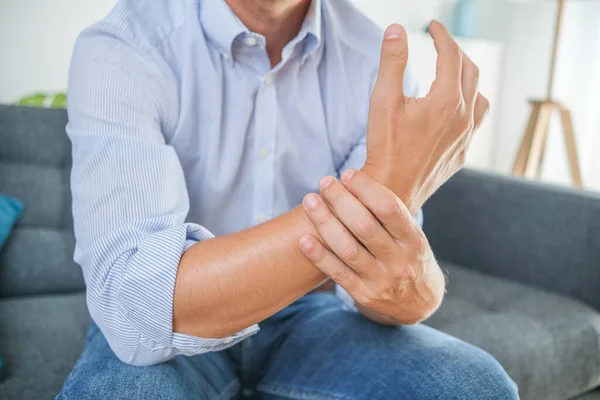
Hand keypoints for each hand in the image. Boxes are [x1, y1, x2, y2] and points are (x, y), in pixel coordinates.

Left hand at [299, 170, 444, 324]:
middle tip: (325, 181)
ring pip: (347, 248)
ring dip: (325, 222)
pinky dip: (319, 256)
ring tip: (309, 201)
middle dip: (341, 200)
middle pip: (364, 226)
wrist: (420, 304)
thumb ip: (389, 214)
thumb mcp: (411, 237)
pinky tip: (304, 239)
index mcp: (413, 240)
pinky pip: (337, 273)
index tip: (347, 173)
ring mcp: (380, 280)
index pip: (389, 209)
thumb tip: (355, 179)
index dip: (366, 189)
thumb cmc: (409, 258)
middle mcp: (398, 260)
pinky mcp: (363, 294)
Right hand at [363, 21, 488, 214]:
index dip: (442, 36)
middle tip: (441, 44)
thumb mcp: (383, 100)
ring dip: (469, 80)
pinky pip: (475, 124)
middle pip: (470, 72)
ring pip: (479, 98)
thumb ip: (391, 61)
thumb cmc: (384, 148)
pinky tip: (455, 111)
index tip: (433, 26)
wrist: (390, 192)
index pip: (451, 55)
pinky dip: (469, 107)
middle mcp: (463, 117)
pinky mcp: (461, 155)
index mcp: (446, 100)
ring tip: (454, 74)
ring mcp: (465, 138)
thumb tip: (396, 30)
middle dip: (456, 53)